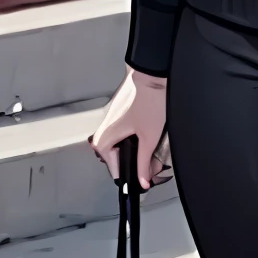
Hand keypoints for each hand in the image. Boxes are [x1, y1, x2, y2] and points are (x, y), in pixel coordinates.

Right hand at [90, 69, 172, 184]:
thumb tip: (143, 180)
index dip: (128, 175)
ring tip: (148, 149)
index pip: (113, 167)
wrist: (153, 76)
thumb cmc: (150, 101)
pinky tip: (146, 134)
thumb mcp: (150, 138)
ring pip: (119, 144)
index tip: (139, 180)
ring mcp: (110, 120)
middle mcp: (104, 129)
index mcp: (105, 138)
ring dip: (134, 150)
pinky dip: (134, 138)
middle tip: (147, 167)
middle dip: (132, 163)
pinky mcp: (119, 113)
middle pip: (115, 157)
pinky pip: (122, 132)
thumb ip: (144, 162)